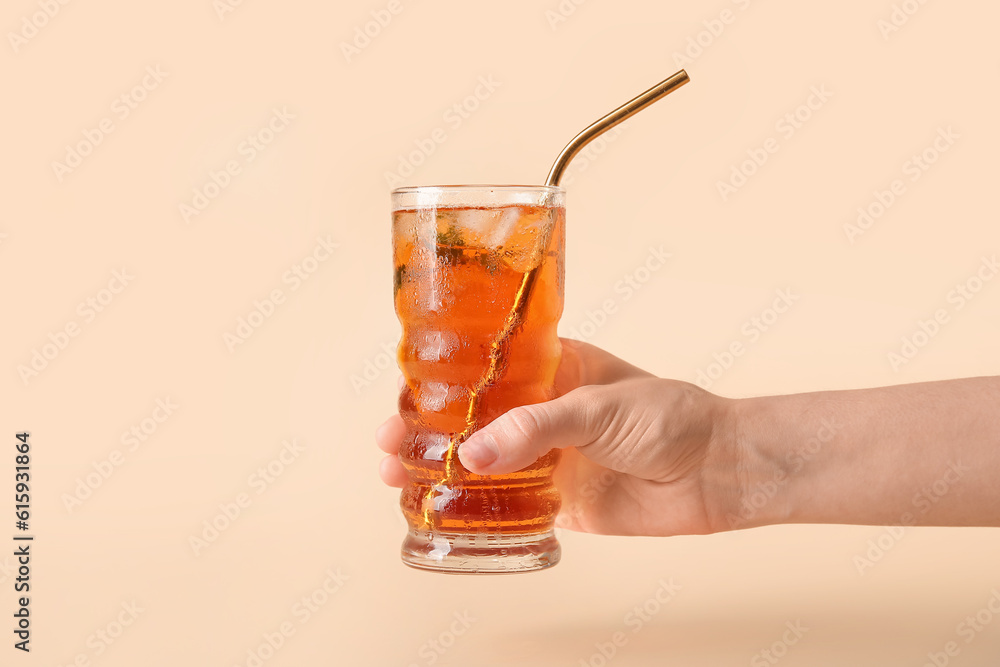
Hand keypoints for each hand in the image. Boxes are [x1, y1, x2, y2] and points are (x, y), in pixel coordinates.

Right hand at [376, 338, 737, 536]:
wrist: (718, 471)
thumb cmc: (673, 416)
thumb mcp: (599, 406)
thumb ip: (536, 427)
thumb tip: (472, 453)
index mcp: (553, 367)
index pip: (486, 366)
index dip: (442, 377)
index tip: (406, 388)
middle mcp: (544, 410)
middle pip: (472, 415)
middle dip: (427, 425)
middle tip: (389, 438)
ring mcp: (549, 455)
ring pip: (481, 460)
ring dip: (441, 466)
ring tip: (398, 473)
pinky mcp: (558, 498)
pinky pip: (508, 502)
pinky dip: (475, 506)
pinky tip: (442, 508)